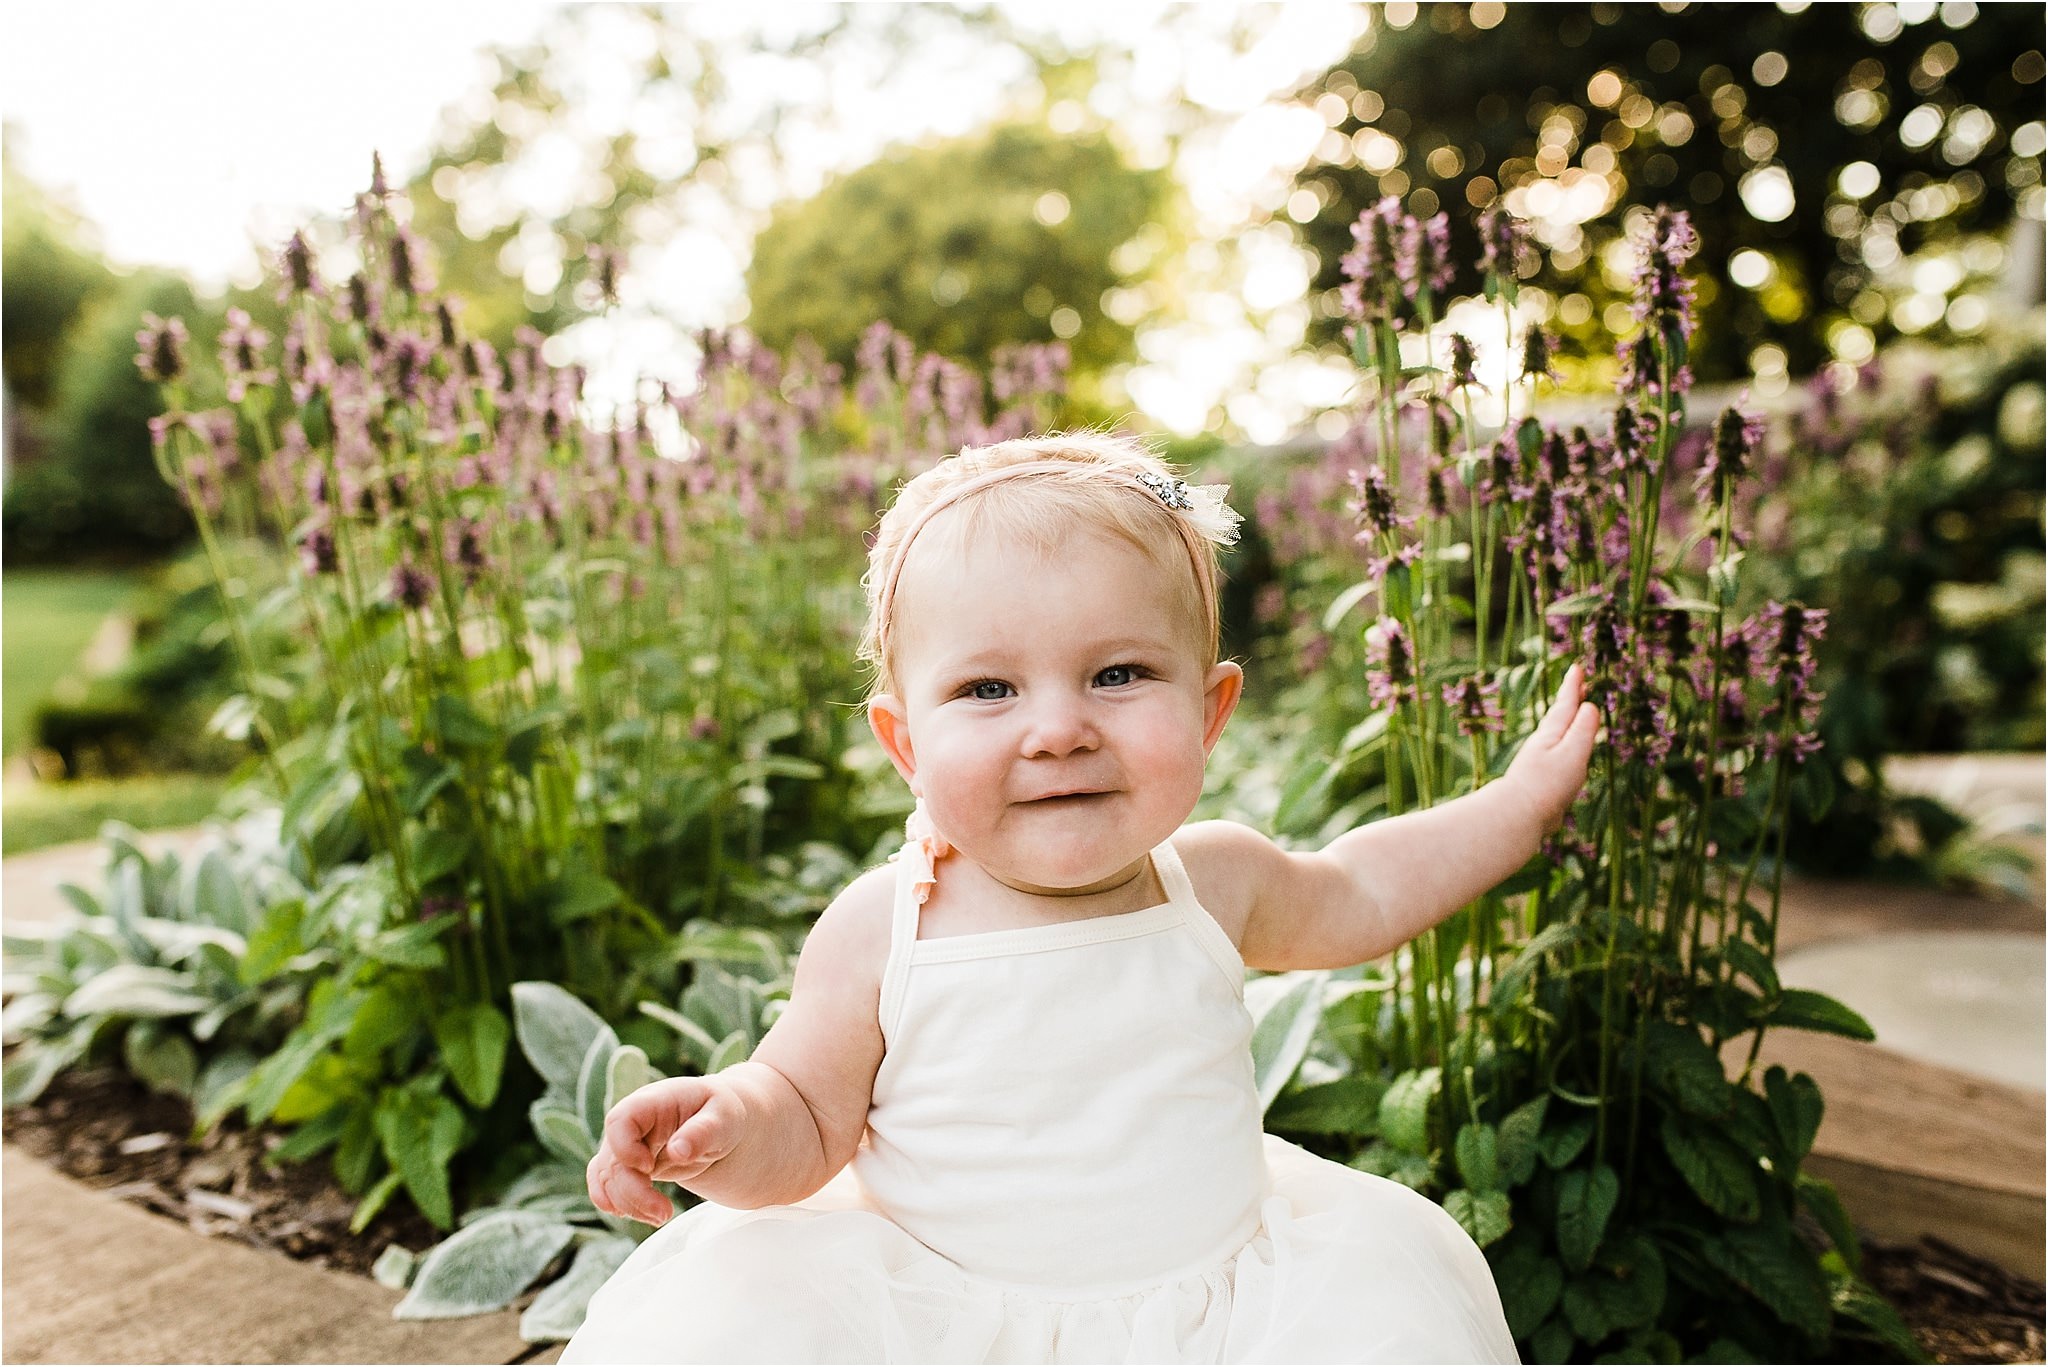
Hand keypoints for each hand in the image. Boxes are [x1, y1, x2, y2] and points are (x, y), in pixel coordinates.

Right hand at [586, 1075, 746, 1226]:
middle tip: (665, 1213)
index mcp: (653, 1102)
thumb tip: (678, 1151)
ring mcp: (626, 1145)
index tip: (650, 1167)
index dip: (625, 1148)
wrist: (719, 1126)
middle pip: (612, 1160)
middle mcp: (633, 1123)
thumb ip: (702, 1132)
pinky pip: (605, 1185)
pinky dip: (615, 1204)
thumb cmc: (721, 1114)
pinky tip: (638, 1215)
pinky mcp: (627, 1165)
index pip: (620, 1120)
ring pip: (608, 1179)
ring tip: (663, 1216)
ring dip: (629, 1205)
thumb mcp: (724, 1118)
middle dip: (634, 1193)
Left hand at [1503, 660, 1599, 832]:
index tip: (1577, 667)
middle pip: (1560, 717)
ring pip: (1557, 735)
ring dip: (1568, 721)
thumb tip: (1589, 706)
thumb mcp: (1572, 753)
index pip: (1566, 704)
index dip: (1572, 686)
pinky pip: (1557, 754)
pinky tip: (1564, 752)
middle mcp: (1543, 744)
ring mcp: (1540, 761)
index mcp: (1551, 734)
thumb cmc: (1547, 784)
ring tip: (1574, 713)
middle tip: (1578, 683)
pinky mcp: (1541, 779)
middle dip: (1570, 700)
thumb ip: (1582, 730)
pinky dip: (1564, 744)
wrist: (1518, 815)